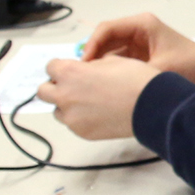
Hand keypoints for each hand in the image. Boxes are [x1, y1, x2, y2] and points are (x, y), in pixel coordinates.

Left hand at [37, 53, 157, 138]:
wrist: (150, 106)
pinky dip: (80, 119)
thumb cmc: (134, 78)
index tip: (71, 71)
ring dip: (66, 105)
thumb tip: (83, 71)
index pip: (50, 67)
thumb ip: (89, 66)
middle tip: (72, 87)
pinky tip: (98, 114)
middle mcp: (65, 95)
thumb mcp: (110, 61)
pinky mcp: (82, 133)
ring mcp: (72, 117)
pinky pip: (72, 124)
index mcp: (70, 72)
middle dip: (55, 87)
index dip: (61, 67)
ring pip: (57, 111)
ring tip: (87, 103)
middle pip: (43, 92)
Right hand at [81, 12, 194, 93]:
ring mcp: (140, 47)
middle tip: (83, 80)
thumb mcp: (161, 70)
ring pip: (111, 55)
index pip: (106, 30)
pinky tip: (106, 90)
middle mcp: (138, 32)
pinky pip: (121, 66)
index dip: (91, 47)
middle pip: (105, 42)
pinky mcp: (144, 61)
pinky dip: (112, 76)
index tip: (84, 67)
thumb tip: (102, 82)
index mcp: (142, 25)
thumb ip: (131, 74)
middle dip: (93, 60)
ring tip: (92, 87)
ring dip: (102, 69)